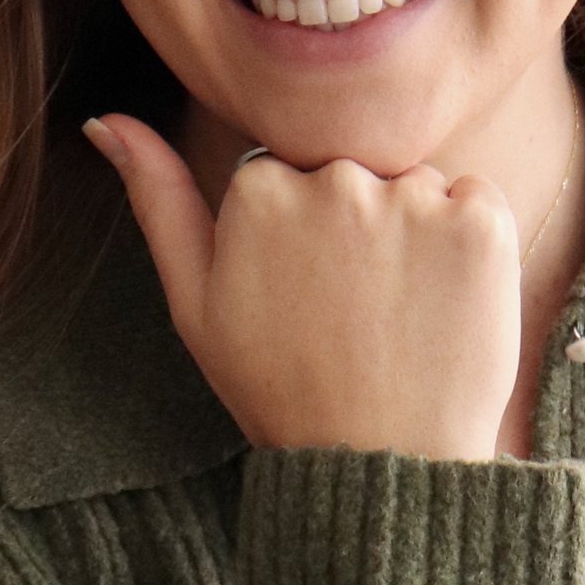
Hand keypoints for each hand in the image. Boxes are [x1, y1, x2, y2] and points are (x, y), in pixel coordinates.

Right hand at [80, 114, 520, 460]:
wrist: (380, 464)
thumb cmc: (279, 389)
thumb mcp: (196, 302)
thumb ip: (156, 199)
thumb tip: (105, 120)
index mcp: (259, 188)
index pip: (291, 175)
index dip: (300, 239)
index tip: (305, 298)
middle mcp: (334, 177)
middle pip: (354, 172)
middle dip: (358, 228)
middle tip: (354, 314)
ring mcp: (412, 197)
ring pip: (416, 186)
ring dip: (416, 234)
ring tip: (399, 316)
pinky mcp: (479, 221)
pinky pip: (475, 200)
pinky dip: (469, 245)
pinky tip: (443, 305)